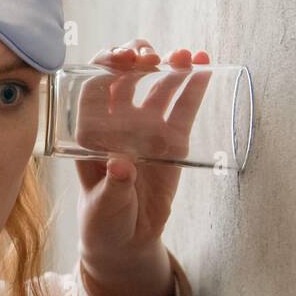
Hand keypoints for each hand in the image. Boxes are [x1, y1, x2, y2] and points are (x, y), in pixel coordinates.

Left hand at [76, 39, 210, 278]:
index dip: (106, 68)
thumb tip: (121, 166)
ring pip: (156, 86)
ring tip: (185, 55)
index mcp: (91, 133)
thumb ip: (113, 188)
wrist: (127, 240)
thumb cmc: (104, 221)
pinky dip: (193, 86)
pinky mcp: (172, 139)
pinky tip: (204, 67)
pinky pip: (183, 107)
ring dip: (169, 66)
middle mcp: (117, 123)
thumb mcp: (104, 207)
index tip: (122, 59)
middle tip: (151, 56)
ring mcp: (146, 128)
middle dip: (136, 58)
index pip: (94, 89)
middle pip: (124, 77)